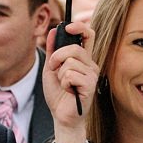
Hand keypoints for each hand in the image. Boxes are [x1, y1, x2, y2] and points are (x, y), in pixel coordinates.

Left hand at [44, 21, 97, 142]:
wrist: (60, 115)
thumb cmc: (58, 93)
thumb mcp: (50, 68)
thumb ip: (52, 50)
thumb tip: (53, 30)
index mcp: (83, 58)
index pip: (88, 35)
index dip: (79, 27)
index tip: (68, 28)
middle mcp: (90, 64)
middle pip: (74, 48)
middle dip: (57, 57)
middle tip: (53, 68)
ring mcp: (92, 75)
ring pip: (70, 62)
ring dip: (60, 74)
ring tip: (63, 84)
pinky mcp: (90, 85)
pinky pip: (71, 75)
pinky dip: (64, 83)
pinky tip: (69, 91)